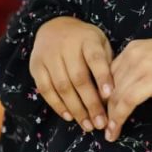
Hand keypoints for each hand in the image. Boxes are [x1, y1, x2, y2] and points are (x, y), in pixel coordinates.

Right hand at [29, 16, 113, 130]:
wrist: (53, 26)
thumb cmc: (84, 40)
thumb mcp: (100, 43)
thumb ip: (107, 63)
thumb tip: (116, 92)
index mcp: (87, 39)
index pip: (95, 59)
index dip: (102, 77)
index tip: (110, 96)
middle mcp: (66, 47)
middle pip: (79, 78)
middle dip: (91, 103)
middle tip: (101, 123)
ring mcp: (49, 56)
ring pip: (62, 87)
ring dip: (76, 109)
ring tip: (88, 125)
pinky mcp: (36, 66)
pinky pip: (45, 90)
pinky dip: (57, 105)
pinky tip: (69, 117)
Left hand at [104, 37, 151, 141]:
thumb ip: (140, 68)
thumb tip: (128, 88)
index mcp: (133, 48)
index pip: (109, 73)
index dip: (103, 94)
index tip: (102, 111)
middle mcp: (132, 55)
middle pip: (109, 85)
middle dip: (103, 108)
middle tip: (102, 126)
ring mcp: (141, 66)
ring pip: (115, 95)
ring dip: (110, 117)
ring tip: (108, 134)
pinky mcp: (150, 80)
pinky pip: (127, 102)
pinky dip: (119, 118)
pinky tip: (116, 130)